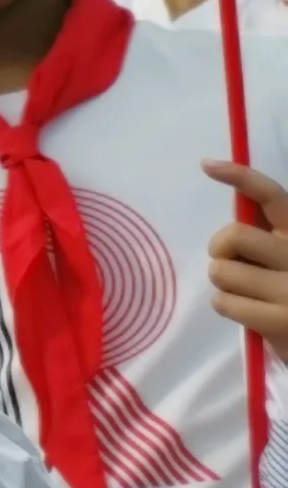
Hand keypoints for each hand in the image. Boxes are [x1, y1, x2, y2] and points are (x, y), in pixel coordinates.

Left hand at [206, 161, 287, 344]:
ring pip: (222, 272)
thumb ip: (266, 235)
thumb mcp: (285, 256)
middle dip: (221, 250)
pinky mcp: (282, 321)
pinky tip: (248, 311)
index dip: (240, 177)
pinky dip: (226, 306)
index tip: (207, 165)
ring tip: (247, 292)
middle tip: (232, 264)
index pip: (272, 196)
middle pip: (233, 236)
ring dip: (224, 282)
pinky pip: (223, 302)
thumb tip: (232, 210)